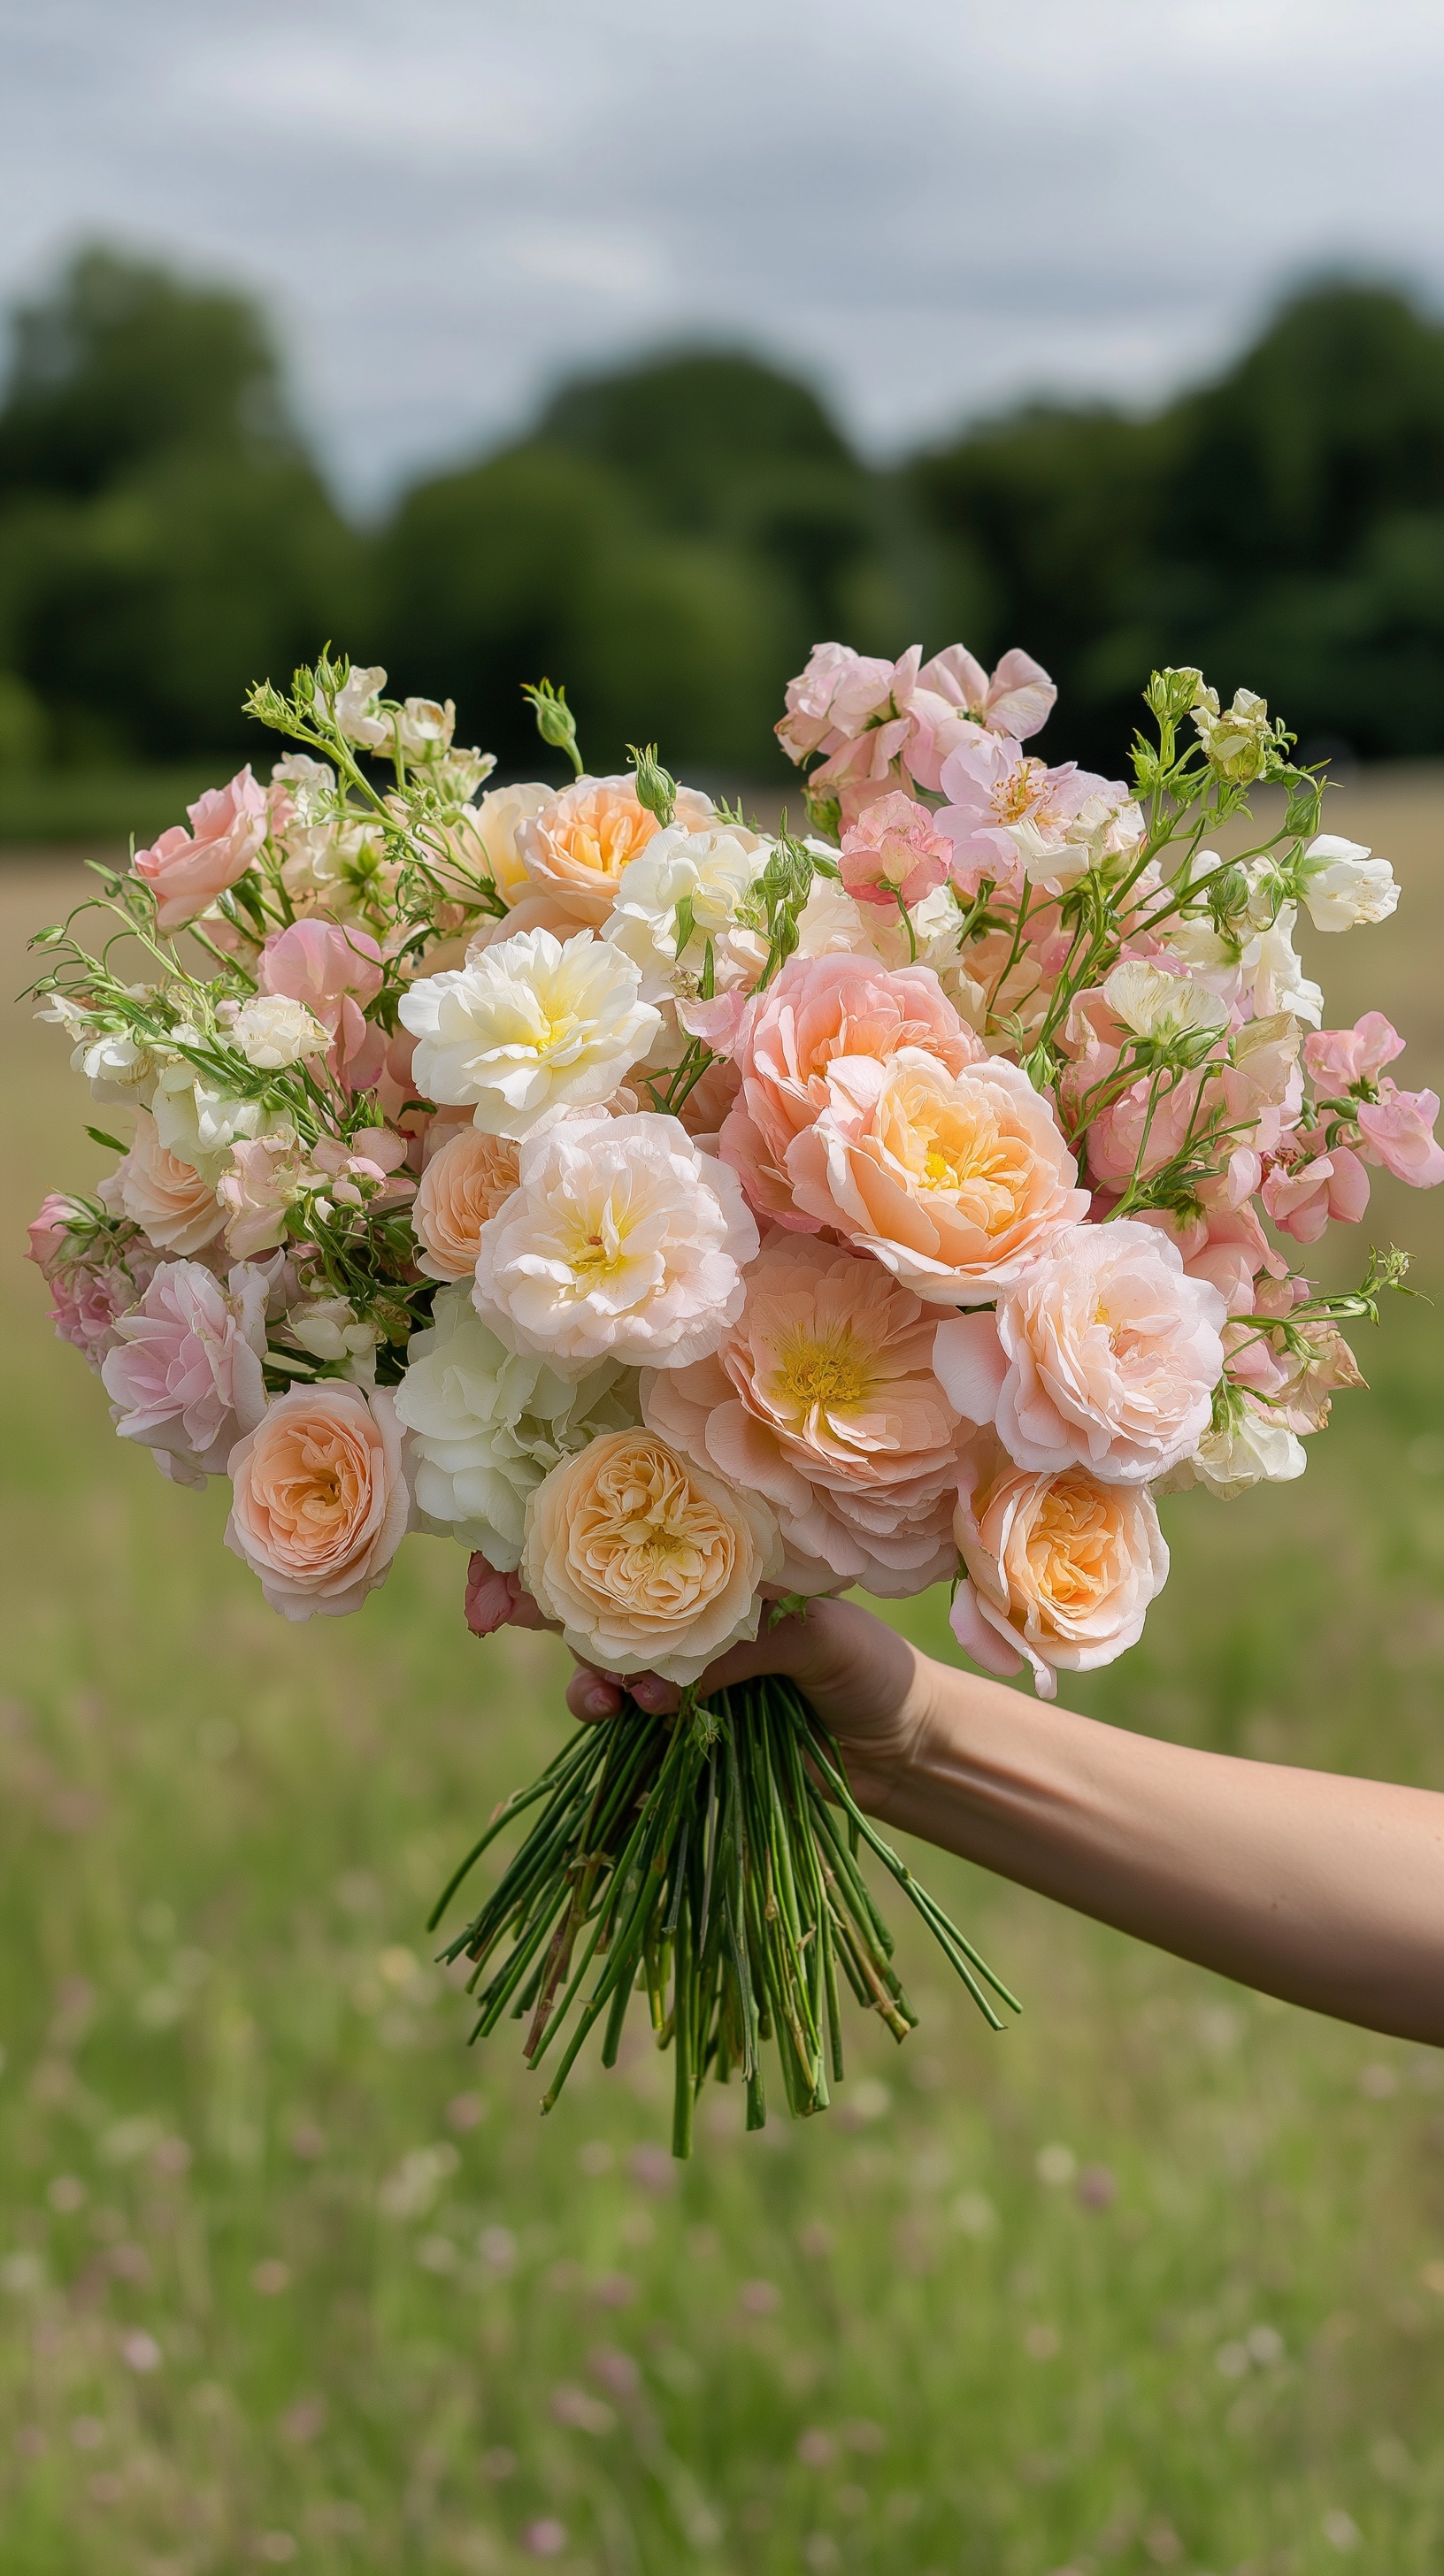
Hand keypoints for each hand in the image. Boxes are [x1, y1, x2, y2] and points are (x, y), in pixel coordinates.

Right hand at [563, 1596, 939, 1819]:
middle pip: (625, 1631)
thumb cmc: (873, 1669)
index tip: (584, 1607)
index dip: (615, 1587)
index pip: (657, 1575)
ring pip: (624, 1686)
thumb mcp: (819, 1637)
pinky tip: (615, 1742)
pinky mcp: (700, 1739)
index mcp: (731, 1589)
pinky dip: (623, 1743)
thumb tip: (671, 1674)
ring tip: (605, 1705)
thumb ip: (750, 1645)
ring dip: (598, 1693)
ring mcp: (697, 1688)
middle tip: (608, 1674)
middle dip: (600, 1649)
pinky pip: (646, 1741)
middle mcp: (703, 1633)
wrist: (905, 1746)